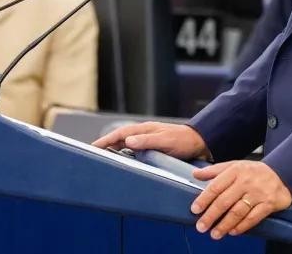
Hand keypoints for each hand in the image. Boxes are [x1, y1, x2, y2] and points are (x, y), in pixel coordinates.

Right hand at [92, 121, 208, 159]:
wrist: (200, 142)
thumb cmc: (184, 141)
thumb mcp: (166, 141)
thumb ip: (148, 141)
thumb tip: (127, 142)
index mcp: (145, 130)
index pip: (120, 134)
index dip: (105, 140)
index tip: (92, 147)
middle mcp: (144, 134)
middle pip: (119, 139)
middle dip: (105, 145)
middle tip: (91, 155)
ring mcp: (147, 140)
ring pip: (125, 144)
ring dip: (113, 150)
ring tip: (101, 159)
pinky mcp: (151, 148)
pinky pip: (132, 151)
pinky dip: (123, 155)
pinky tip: (121, 162)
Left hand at [190, 160, 291, 239]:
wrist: (282, 173)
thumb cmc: (254, 171)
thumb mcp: (235, 165)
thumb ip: (215, 171)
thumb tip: (195, 174)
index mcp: (236, 171)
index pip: (216, 186)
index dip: (204, 199)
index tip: (195, 210)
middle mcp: (246, 182)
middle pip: (225, 201)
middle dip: (211, 216)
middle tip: (201, 227)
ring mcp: (258, 193)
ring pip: (238, 212)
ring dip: (224, 225)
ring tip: (215, 234)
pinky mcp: (268, 204)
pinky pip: (253, 218)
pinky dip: (242, 226)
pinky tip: (233, 232)